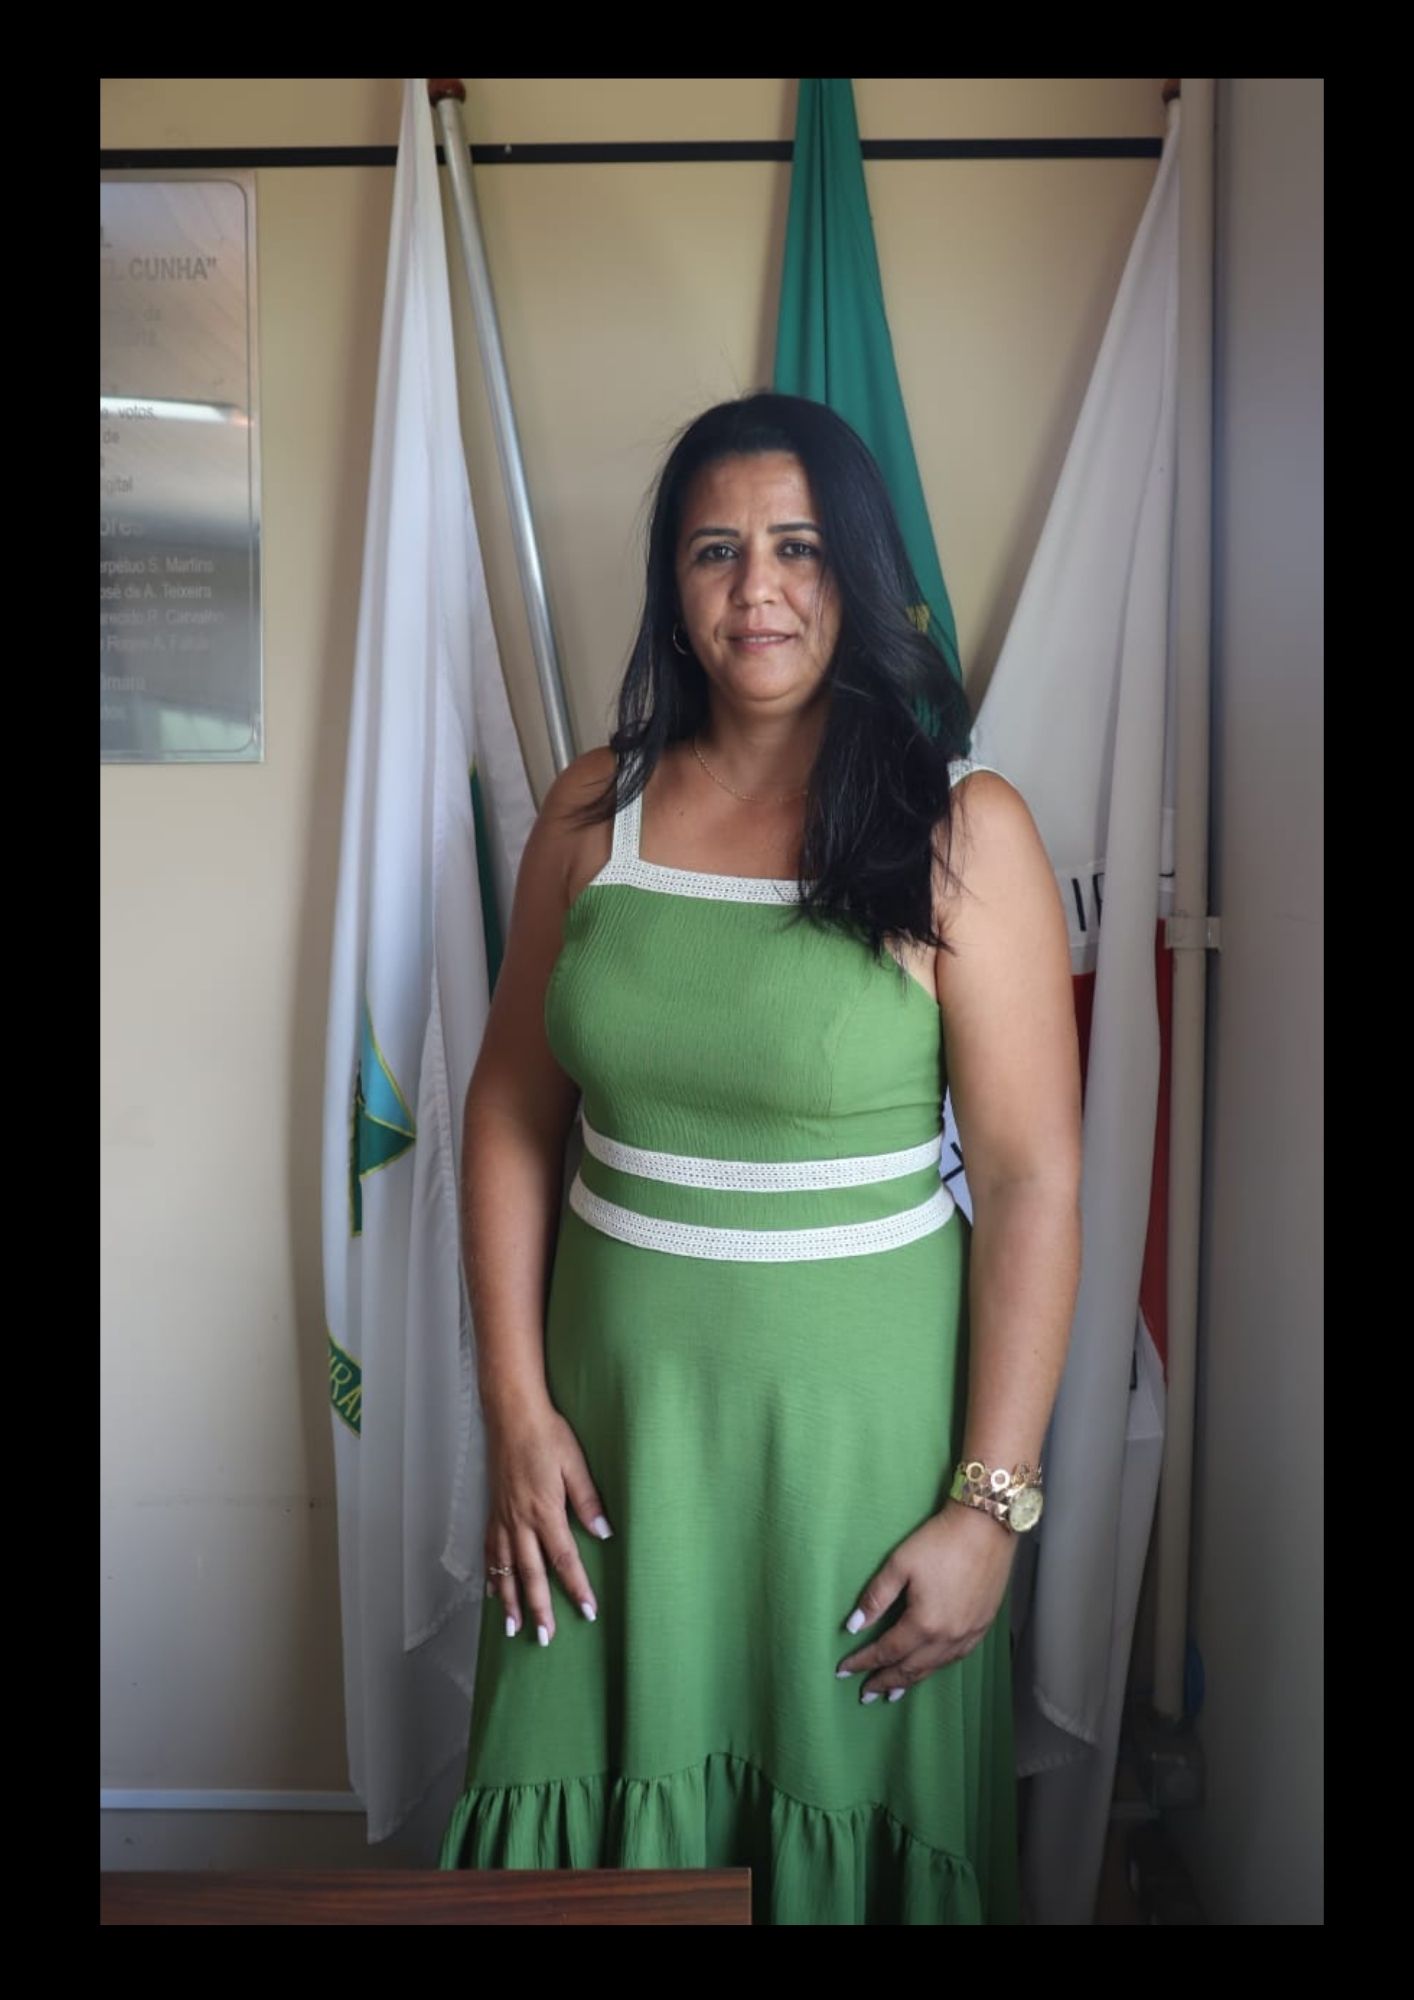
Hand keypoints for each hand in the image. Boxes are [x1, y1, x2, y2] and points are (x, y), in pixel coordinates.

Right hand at [484, 1402, 612, 1645]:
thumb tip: (603, 1533)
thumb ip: (587, 1501)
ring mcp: (503, 1517)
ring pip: (505, 1569)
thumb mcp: (575, 1464)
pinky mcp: (494, 1511)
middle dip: (540, 1609)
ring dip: (510, 1601)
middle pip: (531, 1574)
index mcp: (544, 1511)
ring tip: (513, 1629)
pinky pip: (490, 1551)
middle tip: (545, 1638)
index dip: (576, 1587)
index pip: (564, 1559)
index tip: (587, 1611)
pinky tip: (494, 1592)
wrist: (511, 1414)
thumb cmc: (547, 1435)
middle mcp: (520, 1521)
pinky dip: (491, 1575)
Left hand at [835, 1503, 1016, 1701]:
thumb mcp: (899, 1564)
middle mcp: (948, 1637)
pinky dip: (936, 1667)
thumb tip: (853, 1626)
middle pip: (910, 1668)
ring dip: (910, 1681)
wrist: (987, 1527)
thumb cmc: (940, 1541)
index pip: (886, 1652)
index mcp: (924, 1624)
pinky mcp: (983, 1626)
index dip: (863, 1662)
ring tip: (892, 1693)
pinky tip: (929, 1667)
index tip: (843, 1671)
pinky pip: (955, 1658)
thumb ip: (875, 1598)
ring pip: (933, 1667)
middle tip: (865, 1694)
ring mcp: (968, 1634)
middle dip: (885, 1682)